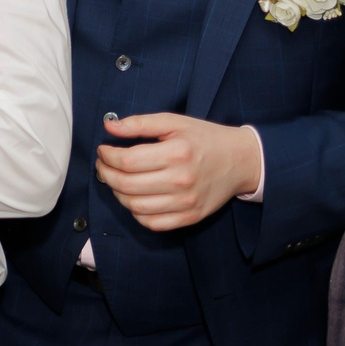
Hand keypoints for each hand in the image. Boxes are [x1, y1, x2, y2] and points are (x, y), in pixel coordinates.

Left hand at [96, 113, 261, 230]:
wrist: (241, 160)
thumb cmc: (205, 138)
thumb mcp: (174, 122)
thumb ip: (140, 123)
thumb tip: (109, 127)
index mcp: (177, 153)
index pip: (127, 162)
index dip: (107, 157)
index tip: (103, 151)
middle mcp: (181, 180)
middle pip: (127, 185)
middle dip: (106, 174)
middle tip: (103, 165)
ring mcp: (186, 202)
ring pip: (135, 206)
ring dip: (117, 194)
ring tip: (116, 180)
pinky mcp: (191, 217)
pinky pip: (152, 223)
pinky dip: (136, 213)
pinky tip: (134, 198)